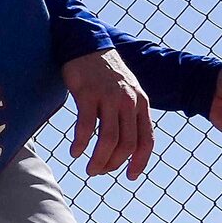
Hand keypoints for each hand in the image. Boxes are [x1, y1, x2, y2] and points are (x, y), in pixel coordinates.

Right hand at [63, 50, 154, 179]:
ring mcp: (108, 98)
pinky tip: (75, 151)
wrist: (87, 45)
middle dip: (114, 164)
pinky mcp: (87, 94)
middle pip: (127, 144)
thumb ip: (130, 113)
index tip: (130, 176)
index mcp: (141, 103)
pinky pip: (85, 126)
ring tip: (89, 168)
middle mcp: (128, 102)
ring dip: (98, 159)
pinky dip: (80, 143)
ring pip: (108, 139)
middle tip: (99, 171)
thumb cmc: (105, 72)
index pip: (146, 141)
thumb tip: (127, 143)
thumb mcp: (127, 91)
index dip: (140, 162)